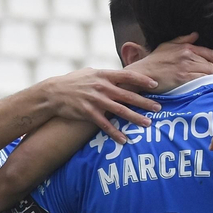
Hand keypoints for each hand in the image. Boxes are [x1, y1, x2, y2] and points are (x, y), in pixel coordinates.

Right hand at [42, 68, 162, 142]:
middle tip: (158, 108)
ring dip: (135, 118)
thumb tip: (120, 75)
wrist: (53, 93)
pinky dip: (115, 133)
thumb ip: (106, 75)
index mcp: (103, 75)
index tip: (155, 85)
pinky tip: (124, 139)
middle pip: (128, 95)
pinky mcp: (87, 113)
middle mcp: (101, 87)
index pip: (127, 76)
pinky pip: (104, 124)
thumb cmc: (73, 81)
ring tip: (147, 124)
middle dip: (144, 102)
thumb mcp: (90, 72)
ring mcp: (95, 100)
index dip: (142, 80)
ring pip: (119, 110)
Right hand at [128, 34, 212, 92]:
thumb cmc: (153, 61)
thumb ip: (182, 39)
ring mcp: (186, 67)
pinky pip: (201, 80)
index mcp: (185, 47)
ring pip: (208, 72)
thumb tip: (196, 35)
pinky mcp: (183, 78)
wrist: (142, 74)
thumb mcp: (166, 45)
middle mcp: (188, 55)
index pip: (209, 53)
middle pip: (211, 64)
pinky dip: (208, 83)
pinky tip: (210, 87)